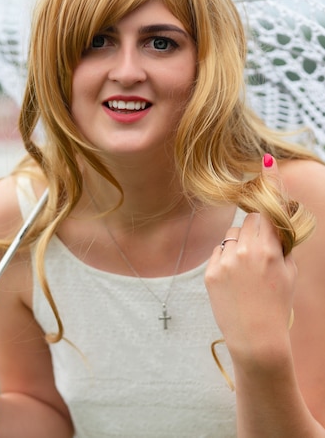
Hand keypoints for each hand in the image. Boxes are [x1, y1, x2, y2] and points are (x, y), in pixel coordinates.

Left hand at [205, 155, 296, 366]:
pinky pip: (219, 252)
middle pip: (249, 220)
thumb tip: (275, 225)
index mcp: (269, 250)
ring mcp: (225, 261)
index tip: (266, 160)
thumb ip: (282, 245)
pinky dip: (226, 260)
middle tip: (261, 250)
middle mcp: (246, 251)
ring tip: (246, 274)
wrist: (257, 340)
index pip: (267, 210)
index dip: (268, 186)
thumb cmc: (278, 306)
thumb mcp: (289, 273)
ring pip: (232, 236)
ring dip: (239, 245)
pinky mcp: (210, 272)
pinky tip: (234, 282)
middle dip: (256, 229)